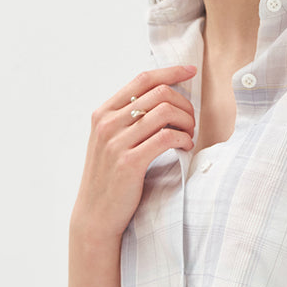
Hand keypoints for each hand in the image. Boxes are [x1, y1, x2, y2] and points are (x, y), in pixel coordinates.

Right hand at [71, 64, 195, 239]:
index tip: (191, 72)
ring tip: (188, 135)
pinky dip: (183, 139)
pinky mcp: (129, 162)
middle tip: (191, 121)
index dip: (171, 72)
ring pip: (165, 112)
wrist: (95, 215)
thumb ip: (128, 118)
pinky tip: (185, 147)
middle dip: (184, 103)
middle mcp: (107, 123)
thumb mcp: (110, 140)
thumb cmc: (110, 177)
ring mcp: (116, 142)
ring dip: (187, 122)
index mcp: (103, 113)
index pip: (142, 79)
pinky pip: (167, 137)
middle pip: (159, 93)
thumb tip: (163, 95)